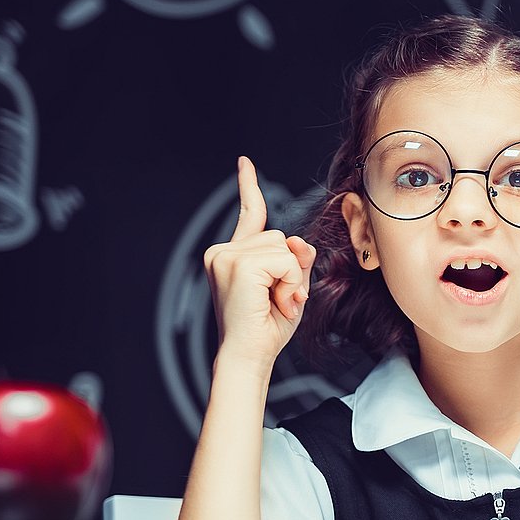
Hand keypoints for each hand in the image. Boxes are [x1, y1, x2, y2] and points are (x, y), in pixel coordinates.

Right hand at [202, 156, 317, 369]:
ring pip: (283, 248)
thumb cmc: (266, 328)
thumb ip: (296, 260)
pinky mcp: (237, 264)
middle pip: (280, 237)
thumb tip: (297, 241)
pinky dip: (289, 282)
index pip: (248, 215)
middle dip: (290, 269)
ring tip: (274, 302)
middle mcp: (223, 253)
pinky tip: (274, 300)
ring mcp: (226, 257)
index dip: (249, 187)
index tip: (246, 163)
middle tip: (277, 300)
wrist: (249, 356)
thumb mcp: (291, 286)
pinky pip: (284, 260)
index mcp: (233, 256)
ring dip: (290, 278)